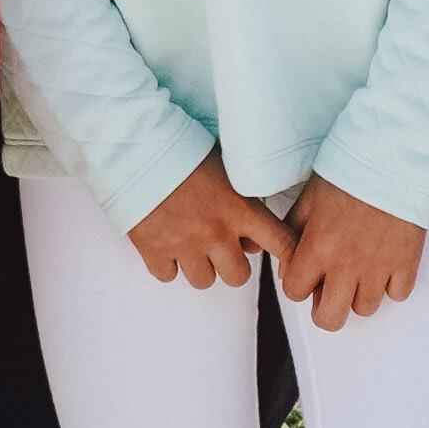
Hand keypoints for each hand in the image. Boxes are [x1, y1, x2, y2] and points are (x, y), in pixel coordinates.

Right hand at [127, 150, 295, 290]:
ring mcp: (184, 244)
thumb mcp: (226, 165)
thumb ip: (244, 199)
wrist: (138, 146)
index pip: (282, 243)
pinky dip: (167, 264)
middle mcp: (216, 232)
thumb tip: (252, 237)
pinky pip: (167, 276)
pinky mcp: (153, 250)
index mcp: (240, 208)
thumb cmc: (185, 148)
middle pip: (239, 276)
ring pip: (204, 281)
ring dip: (200, 266)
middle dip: (232, 264)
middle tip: (222, 247)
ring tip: (191, 244)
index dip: (290, 257)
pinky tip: (166, 243)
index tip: (289, 262)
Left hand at [278, 177, 426, 327]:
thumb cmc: (348, 169)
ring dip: (359, 294)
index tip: (308, 272)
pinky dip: (391, 285)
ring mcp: (379, 266)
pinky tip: (385, 264)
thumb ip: (292, 232)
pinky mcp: (407, 261)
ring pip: (365, 309)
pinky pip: (398, 295)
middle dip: (325, 308)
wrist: (393, 154)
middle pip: (329, 319)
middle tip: (330, 289)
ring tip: (360, 271)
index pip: (294, 292)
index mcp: (317, 246)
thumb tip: (288, 267)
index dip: (299, 284)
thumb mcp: (309, 197)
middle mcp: (347, 263)